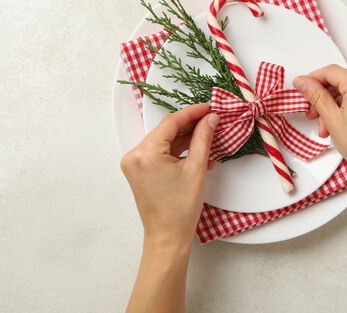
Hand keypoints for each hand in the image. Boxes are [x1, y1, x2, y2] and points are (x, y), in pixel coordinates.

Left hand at [120, 103, 219, 251]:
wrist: (167, 237)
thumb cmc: (179, 209)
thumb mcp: (196, 169)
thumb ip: (203, 139)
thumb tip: (210, 119)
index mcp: (145, 153)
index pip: (171, 122)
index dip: (193, 113)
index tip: (209, 107)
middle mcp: (134, 155)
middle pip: (167, 131)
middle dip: (190, 126)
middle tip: (212, 120)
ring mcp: (134, 164)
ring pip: (165, 141)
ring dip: (186, 139)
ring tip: (209, 138)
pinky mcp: (139, 171)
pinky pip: (160, 153)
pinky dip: (178, 152)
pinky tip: (197, 154)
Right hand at [293, 65, 346, 182]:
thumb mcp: (333, 120)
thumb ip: (316, 96)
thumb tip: (303, 82)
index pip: (330, 71)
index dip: (312, 79)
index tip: (301, 88)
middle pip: (339, 81)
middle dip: (323, 98)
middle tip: (313, 113)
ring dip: (334, 105)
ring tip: (328, 126)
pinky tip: (340, 123)